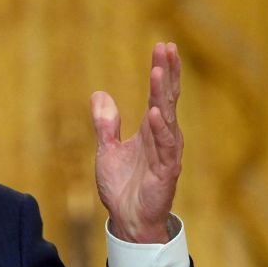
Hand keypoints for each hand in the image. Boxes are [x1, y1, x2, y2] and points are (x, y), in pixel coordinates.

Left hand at [90, 42, 183, 243]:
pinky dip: (161, 130)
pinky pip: (165, 148)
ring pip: (168, 118)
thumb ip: (105, 123)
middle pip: (167, 99)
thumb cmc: (122, 187)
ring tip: (158, 72)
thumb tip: (100, 94)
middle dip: (167, 73)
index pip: (159, 95)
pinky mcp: (166, 172)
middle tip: (167, 48)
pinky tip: (156, 113)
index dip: (161, 71)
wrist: (127, 220)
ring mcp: (167, 154)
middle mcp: (162, 137)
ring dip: (163, 95)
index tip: (163, 47)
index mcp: (150, 130)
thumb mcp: (106, 150)